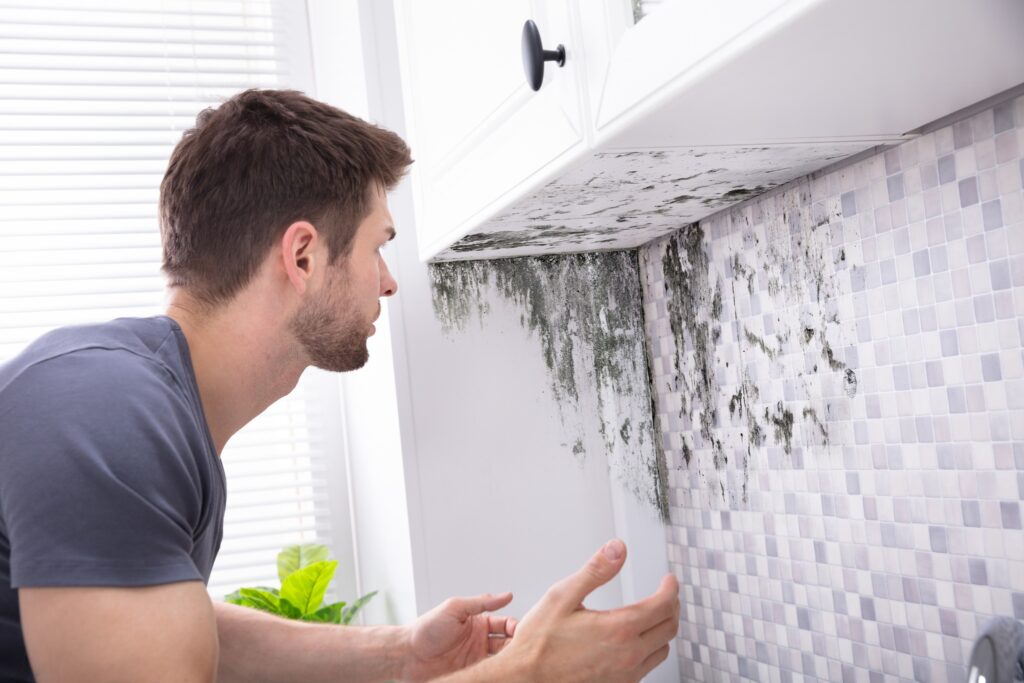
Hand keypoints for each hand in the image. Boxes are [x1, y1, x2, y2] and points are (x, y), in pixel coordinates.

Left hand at [400, 591, 517, 681]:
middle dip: (518, 645)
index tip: (525, 631)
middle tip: (525, 649)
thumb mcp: (455, 608)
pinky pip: (488, 674)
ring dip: (509, 661)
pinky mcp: (470, 675)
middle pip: (507, 643)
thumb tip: (507, 595)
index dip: (517, 626)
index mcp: (478, 623)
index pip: (506, 624)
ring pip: (500, 660)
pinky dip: (497, 674)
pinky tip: (503, 673)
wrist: (407, 655)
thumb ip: (482, 602)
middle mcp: (479, 641)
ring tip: (517, 663)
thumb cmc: (426, 628)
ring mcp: (475, 659)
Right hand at [495, 539, 679, 682]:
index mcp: (619, 629)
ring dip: (664, 629)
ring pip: (663, 649)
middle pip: (670, 627)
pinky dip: (651, 649)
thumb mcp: (562, 596)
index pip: (663, 605)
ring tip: (654, 615)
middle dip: (671, 605)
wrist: (526, 680)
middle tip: (665, 593)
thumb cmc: (539, 642)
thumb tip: (617, 549)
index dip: (670, 588)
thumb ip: (595, 571)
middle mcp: (628, 655)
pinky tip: (636, 640)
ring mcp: (626, 675)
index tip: (668, 580)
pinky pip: (648, 667)